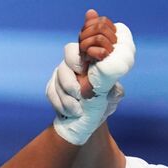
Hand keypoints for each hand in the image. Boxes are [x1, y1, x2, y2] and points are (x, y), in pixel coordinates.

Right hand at [47, 9, 134, 145]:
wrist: (90, 119)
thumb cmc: (103, 102)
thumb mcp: (112, 97)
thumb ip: (114, 91)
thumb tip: (116, 89)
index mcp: (86, 61)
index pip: (77, 49)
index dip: (77, 56)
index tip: (83, 68)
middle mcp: (71, 66)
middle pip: (63, 64)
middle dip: (69, 78)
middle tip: (79, 93)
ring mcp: (59, 77)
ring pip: (56, 81)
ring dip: (66, 97)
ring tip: (77, 109)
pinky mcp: (52, 89)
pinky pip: (51, 93)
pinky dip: (60, 104)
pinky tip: (70, 112)